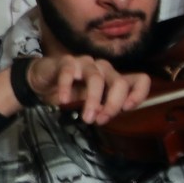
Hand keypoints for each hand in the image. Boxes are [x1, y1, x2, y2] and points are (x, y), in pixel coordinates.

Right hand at [25, 53, 153, 124]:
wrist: (44, 80)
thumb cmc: (71, 91)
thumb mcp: (92, 102)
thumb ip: (103, 107)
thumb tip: (106, 116)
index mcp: (114, 78)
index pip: (139, 80)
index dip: (139, 94)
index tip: (127, 109)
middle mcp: (104, 68)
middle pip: (119, 82)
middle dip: (113, 104)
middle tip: (101, 120)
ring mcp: (86, 63)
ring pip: (96, 79)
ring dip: (93, 101)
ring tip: (87, 117)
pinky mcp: (67, 62)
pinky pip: (69, 73)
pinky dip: (67, 88)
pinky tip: (63, 100)